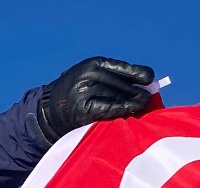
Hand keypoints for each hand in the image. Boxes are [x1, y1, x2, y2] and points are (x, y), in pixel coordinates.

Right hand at [36, 56, 154, 141]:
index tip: (149, 77)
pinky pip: (110, 108)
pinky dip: (123, 109)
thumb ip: (113, 77)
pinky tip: (133, 110)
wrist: (50, 111)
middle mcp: (88, 75)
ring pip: (117, 96)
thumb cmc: (78, 93)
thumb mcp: (90, 76)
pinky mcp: (84, 109)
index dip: (136, 72)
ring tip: (144, 103)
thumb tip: (144, 84)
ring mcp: (85, 92)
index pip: (119, 67)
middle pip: (121, 83)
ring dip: (133, 100)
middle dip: (136, 90)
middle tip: (148, 97)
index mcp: (92, 64)